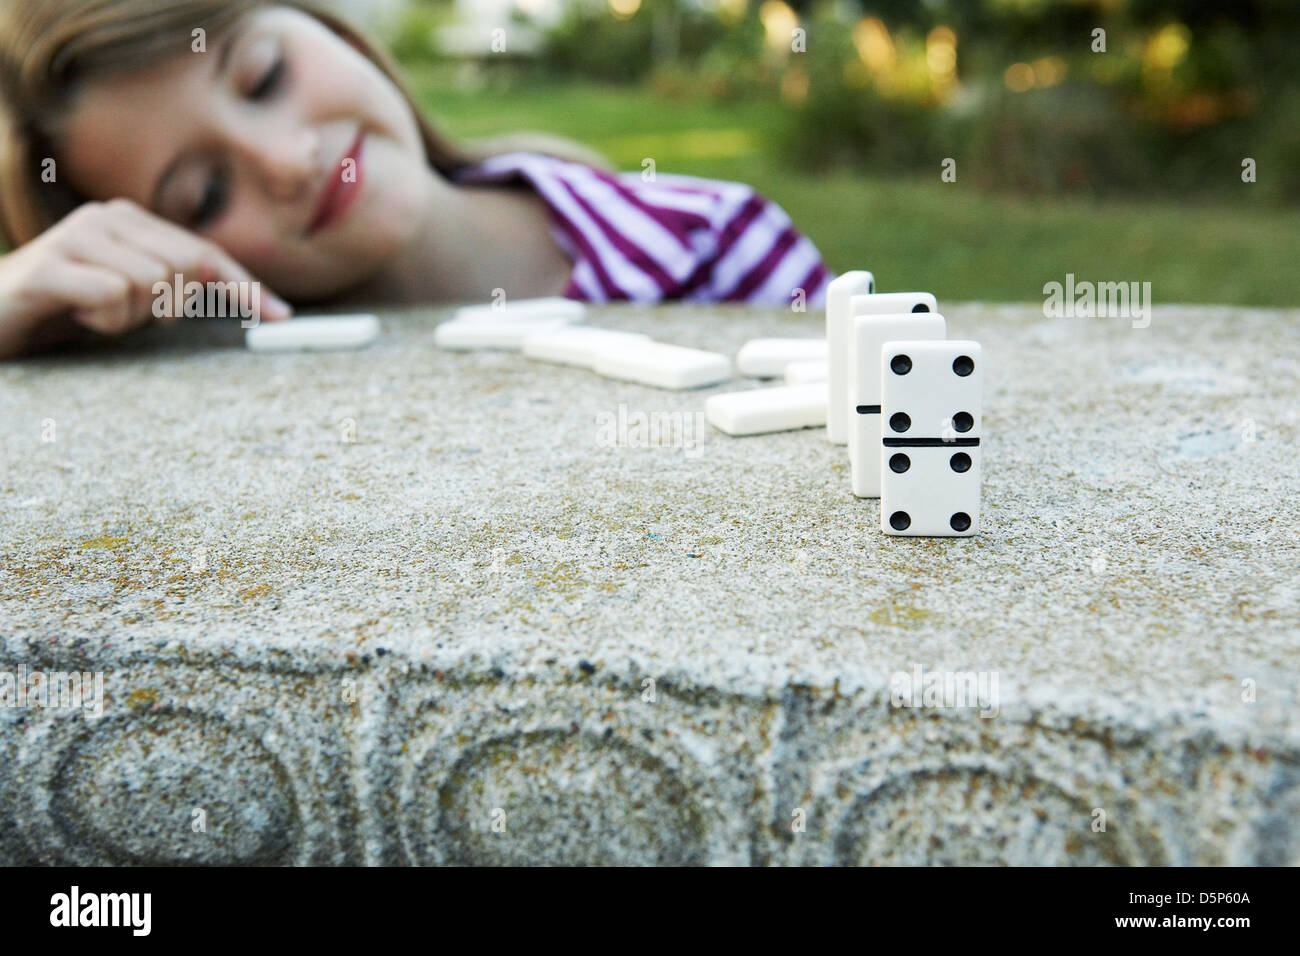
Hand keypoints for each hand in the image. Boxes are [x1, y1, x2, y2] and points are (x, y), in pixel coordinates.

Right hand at [0, 198, 290, 354]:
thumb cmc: (65, 304)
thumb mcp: (131, 295)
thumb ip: (179, 286)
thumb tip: (251, 297)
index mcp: (129, 220)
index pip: (204, 251)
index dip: (244, 284)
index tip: (281, 315)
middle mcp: (105, 219)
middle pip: (185, 266)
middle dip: (169, 305)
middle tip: (126, 314)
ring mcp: (75, 238)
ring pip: (151, 284)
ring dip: (130, 317)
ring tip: (94, 313)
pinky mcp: (50, 267)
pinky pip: (112, 295)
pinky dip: (104, 320)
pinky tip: (77, 315)